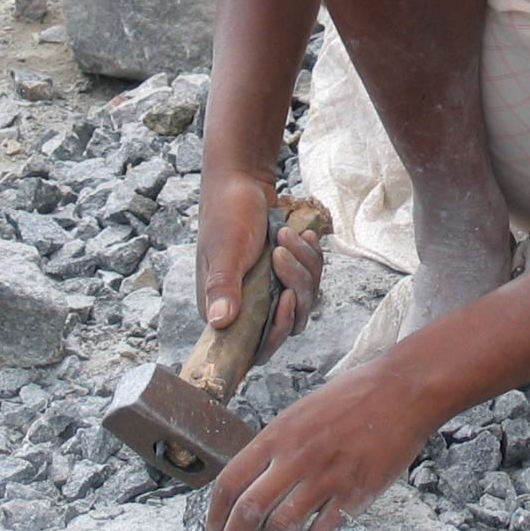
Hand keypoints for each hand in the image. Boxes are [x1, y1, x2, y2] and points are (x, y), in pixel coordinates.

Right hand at [196, 176, 323, 362]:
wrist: (241, 183)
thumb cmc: (228, 214)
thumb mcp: (226, 249)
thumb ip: (223, 286)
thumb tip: (218, 323)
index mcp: (224, 309)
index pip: (255, 347)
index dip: (277, 331)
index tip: (286, 298)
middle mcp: (246, 306)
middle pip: (288, 323)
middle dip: (296, 287)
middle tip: (281, 252)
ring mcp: (267, 291)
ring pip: (304, 300)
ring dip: (304, 266)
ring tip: (286, 234)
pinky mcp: (283, 275)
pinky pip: (310, 279)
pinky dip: (311, 258)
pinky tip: (304, 236)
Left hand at [201, 361, 435, 530]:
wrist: (402, 390)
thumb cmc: (354, 396)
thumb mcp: (302, 411)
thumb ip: (278, 444)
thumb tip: (255, 480)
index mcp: (278, 434)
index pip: (230, 482)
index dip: (214, 517)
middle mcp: (296, 456)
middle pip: (248, 511)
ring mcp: (326, 476)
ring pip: (281, 527)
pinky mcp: (355, 493)